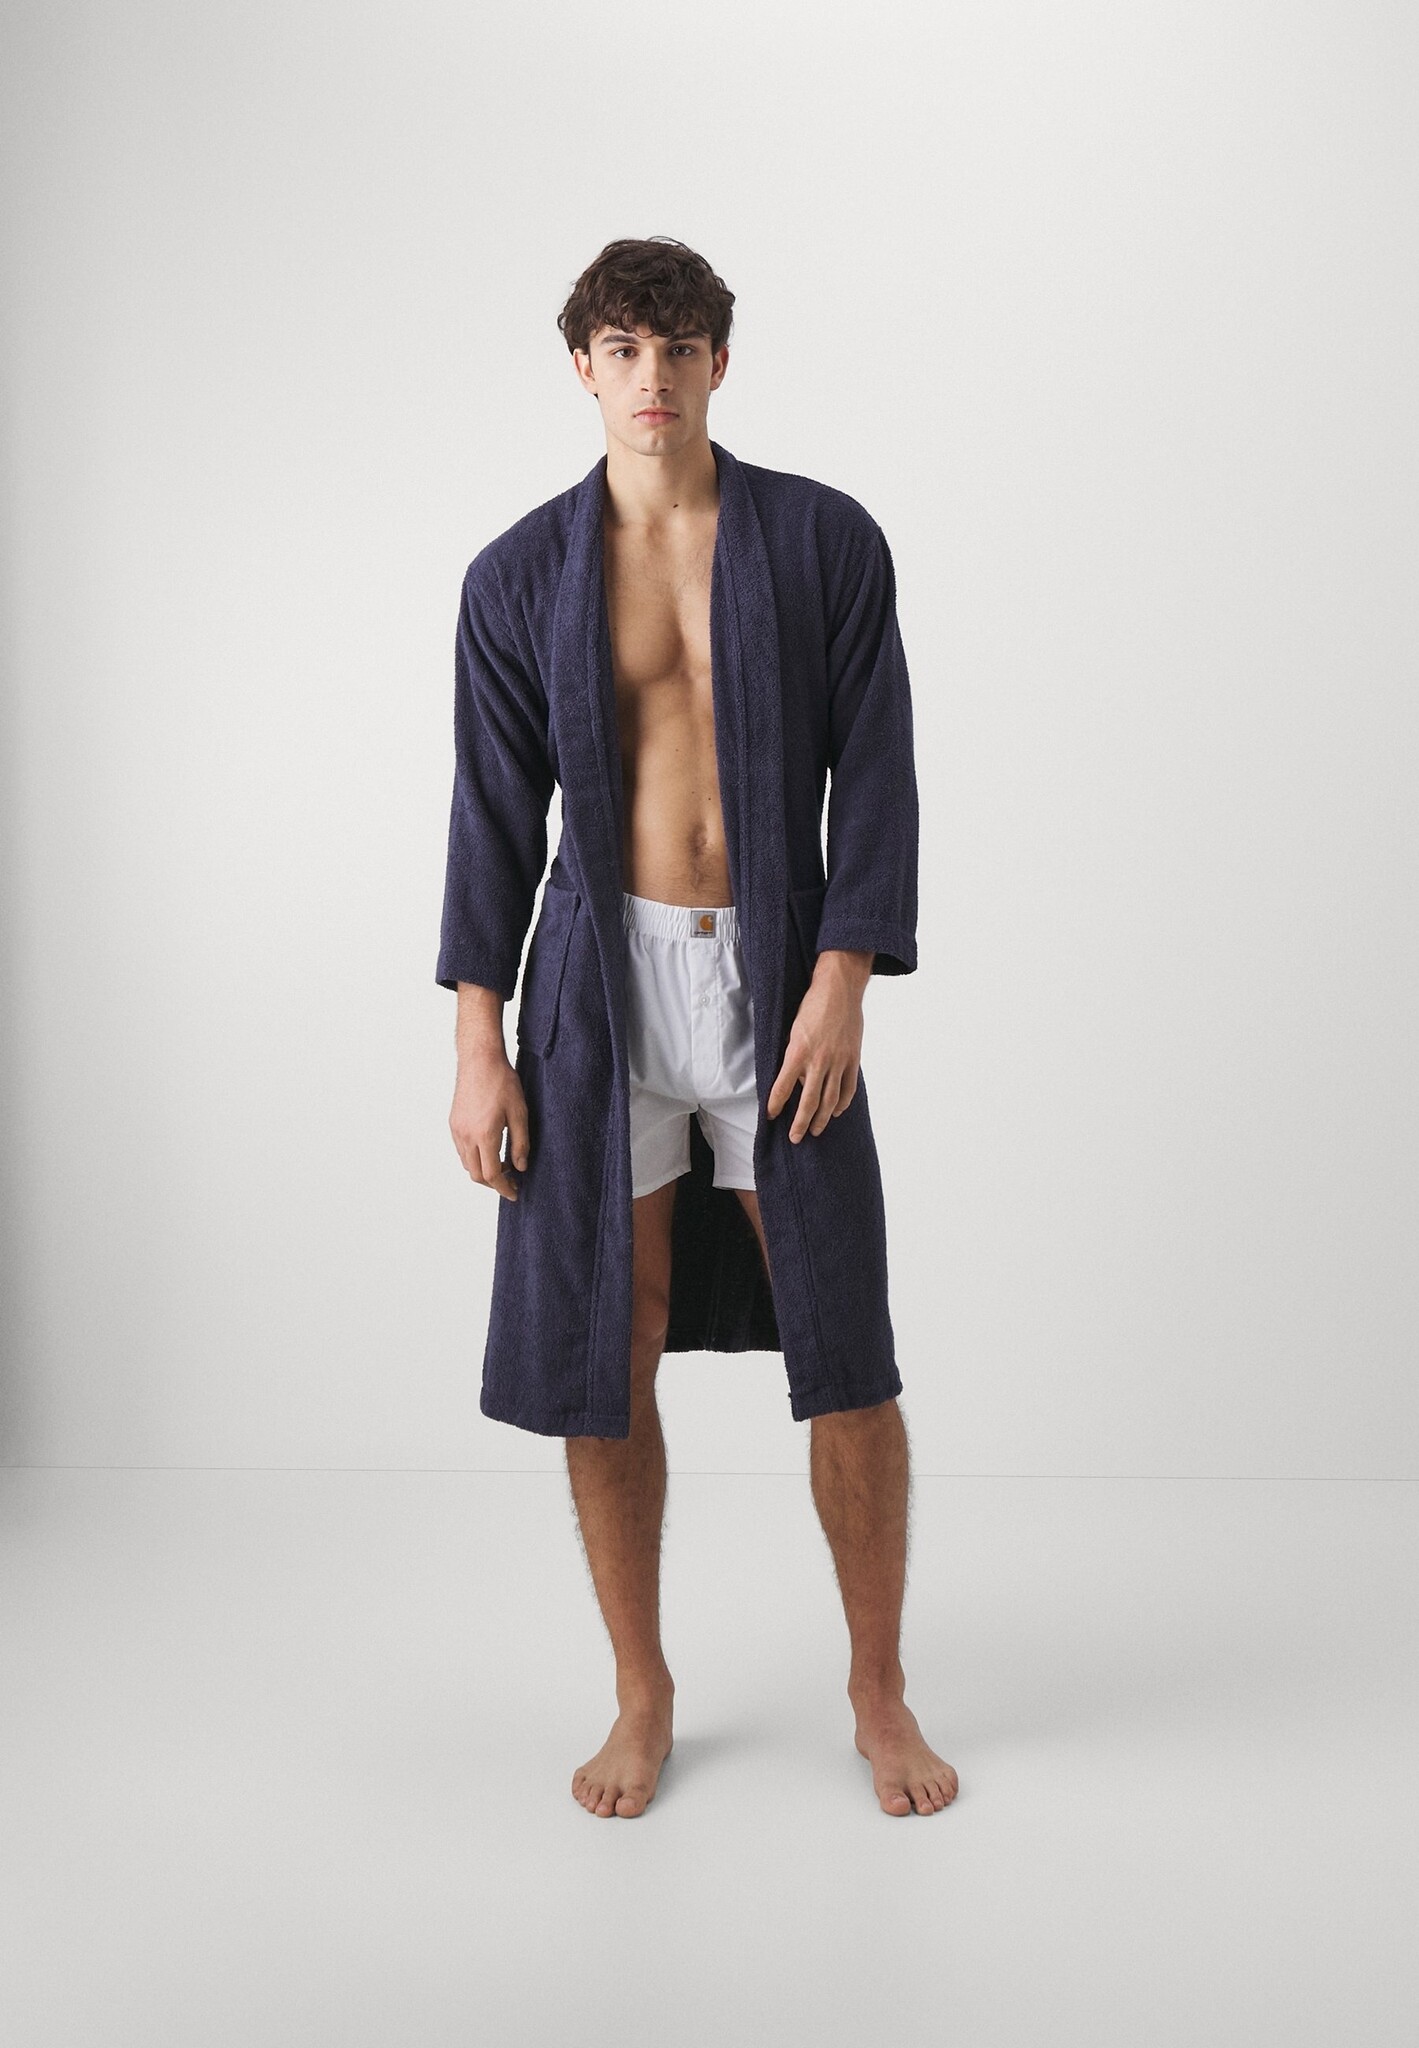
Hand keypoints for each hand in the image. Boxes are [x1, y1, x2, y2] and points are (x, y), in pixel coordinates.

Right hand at [450, 1049, 529, 1199]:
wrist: (479, 1060)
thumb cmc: (502, 1082)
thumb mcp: (520, 1113)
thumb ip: (520, 1143)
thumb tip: (520, 1167)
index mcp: (484, 1135)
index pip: (492, 1174)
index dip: (504, 1188)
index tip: (514, 1194)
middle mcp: (466, 1136)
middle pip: (476, 1175)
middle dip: (494, 1183)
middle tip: (511, 1181)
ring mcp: (457, 1130)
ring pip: (467, 1164)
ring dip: (483, 1171)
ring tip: (503, 1165)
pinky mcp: (453, 1123)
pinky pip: (462, 1151)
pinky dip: (474, 1158)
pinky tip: (489, 1150)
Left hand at [766, 950, 871, 1142]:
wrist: (840, 988)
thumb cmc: (813, 1005)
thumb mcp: (794, 1029)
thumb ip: (794, 1055)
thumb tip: (795, 1079)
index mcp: (798, 1051)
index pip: (783, 1086)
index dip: (775, 1104)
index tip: (770, 1116)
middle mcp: (818, 1060)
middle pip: (808, 1101)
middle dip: (800, 1123)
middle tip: (795, 1138)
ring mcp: (838, 1061)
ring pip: (829, 1099)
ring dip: (821, 1118)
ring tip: (815, 1131)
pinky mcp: (853, 1058)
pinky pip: (848, 1088)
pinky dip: (842, 1103)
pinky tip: (836, 1112)